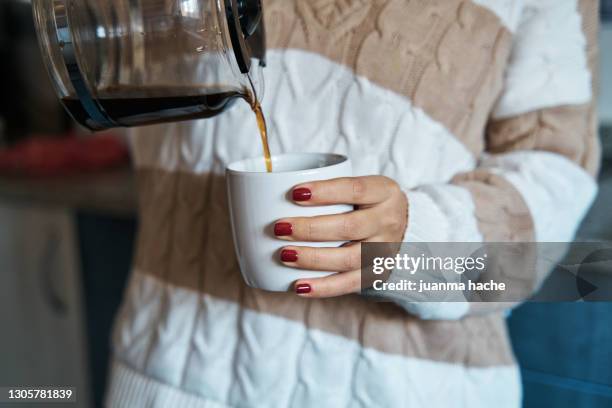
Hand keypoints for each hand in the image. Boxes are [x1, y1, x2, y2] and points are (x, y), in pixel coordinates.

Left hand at [274, 176, 407, 297]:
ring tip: (284, 256)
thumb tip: (272, 194)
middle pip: (349, 227)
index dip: (324, 191)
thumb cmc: (366, 202)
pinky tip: (299, 286)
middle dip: (310, 228)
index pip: (355, 189)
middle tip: (279, 228)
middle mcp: (388, 221)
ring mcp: (385, 251)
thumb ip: (328, 188)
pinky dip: (323, 287)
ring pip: (349, 258)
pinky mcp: (378, 274)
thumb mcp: (359, 185)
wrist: (404, 226)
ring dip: (313, 258)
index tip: (294, 193)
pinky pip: (349, 284)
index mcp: (383, 191)